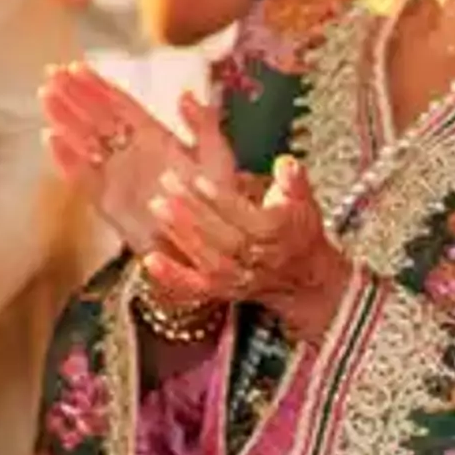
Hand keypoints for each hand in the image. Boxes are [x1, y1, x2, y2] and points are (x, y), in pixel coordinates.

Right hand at [42, 61, 198, 252]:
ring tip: (46, 96)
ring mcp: (116, 175)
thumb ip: (204, 127)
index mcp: (155, 137)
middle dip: (73, 94)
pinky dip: (66, 159)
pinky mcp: (106, 202)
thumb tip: (185, 94)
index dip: (98, 85)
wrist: (206, 250)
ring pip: (84, 140)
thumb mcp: (218, 160)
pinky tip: (51, 139)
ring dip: (64, 118)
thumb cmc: (215, 204)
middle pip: (95, 117)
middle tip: (50, 72)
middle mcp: (130, 152)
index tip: (75, 66)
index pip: (121, 104)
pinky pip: (82, 177)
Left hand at [146, 120, 351, 345]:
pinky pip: (197, 288)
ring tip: (157, 206)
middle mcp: (259, 260)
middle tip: (167, 183)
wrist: (303, 276)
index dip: (224, 201)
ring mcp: (239, 278)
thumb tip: (287, 164)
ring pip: (209, 260)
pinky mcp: (222, 290)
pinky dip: (173, 277)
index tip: (199, 180)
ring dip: (181, 235)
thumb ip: (295, 181)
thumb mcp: (302, 201)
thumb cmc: (297, 231)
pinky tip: (150, 260)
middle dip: (194, 212)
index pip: (248, 219)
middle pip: (225, 238)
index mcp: (279, 235)